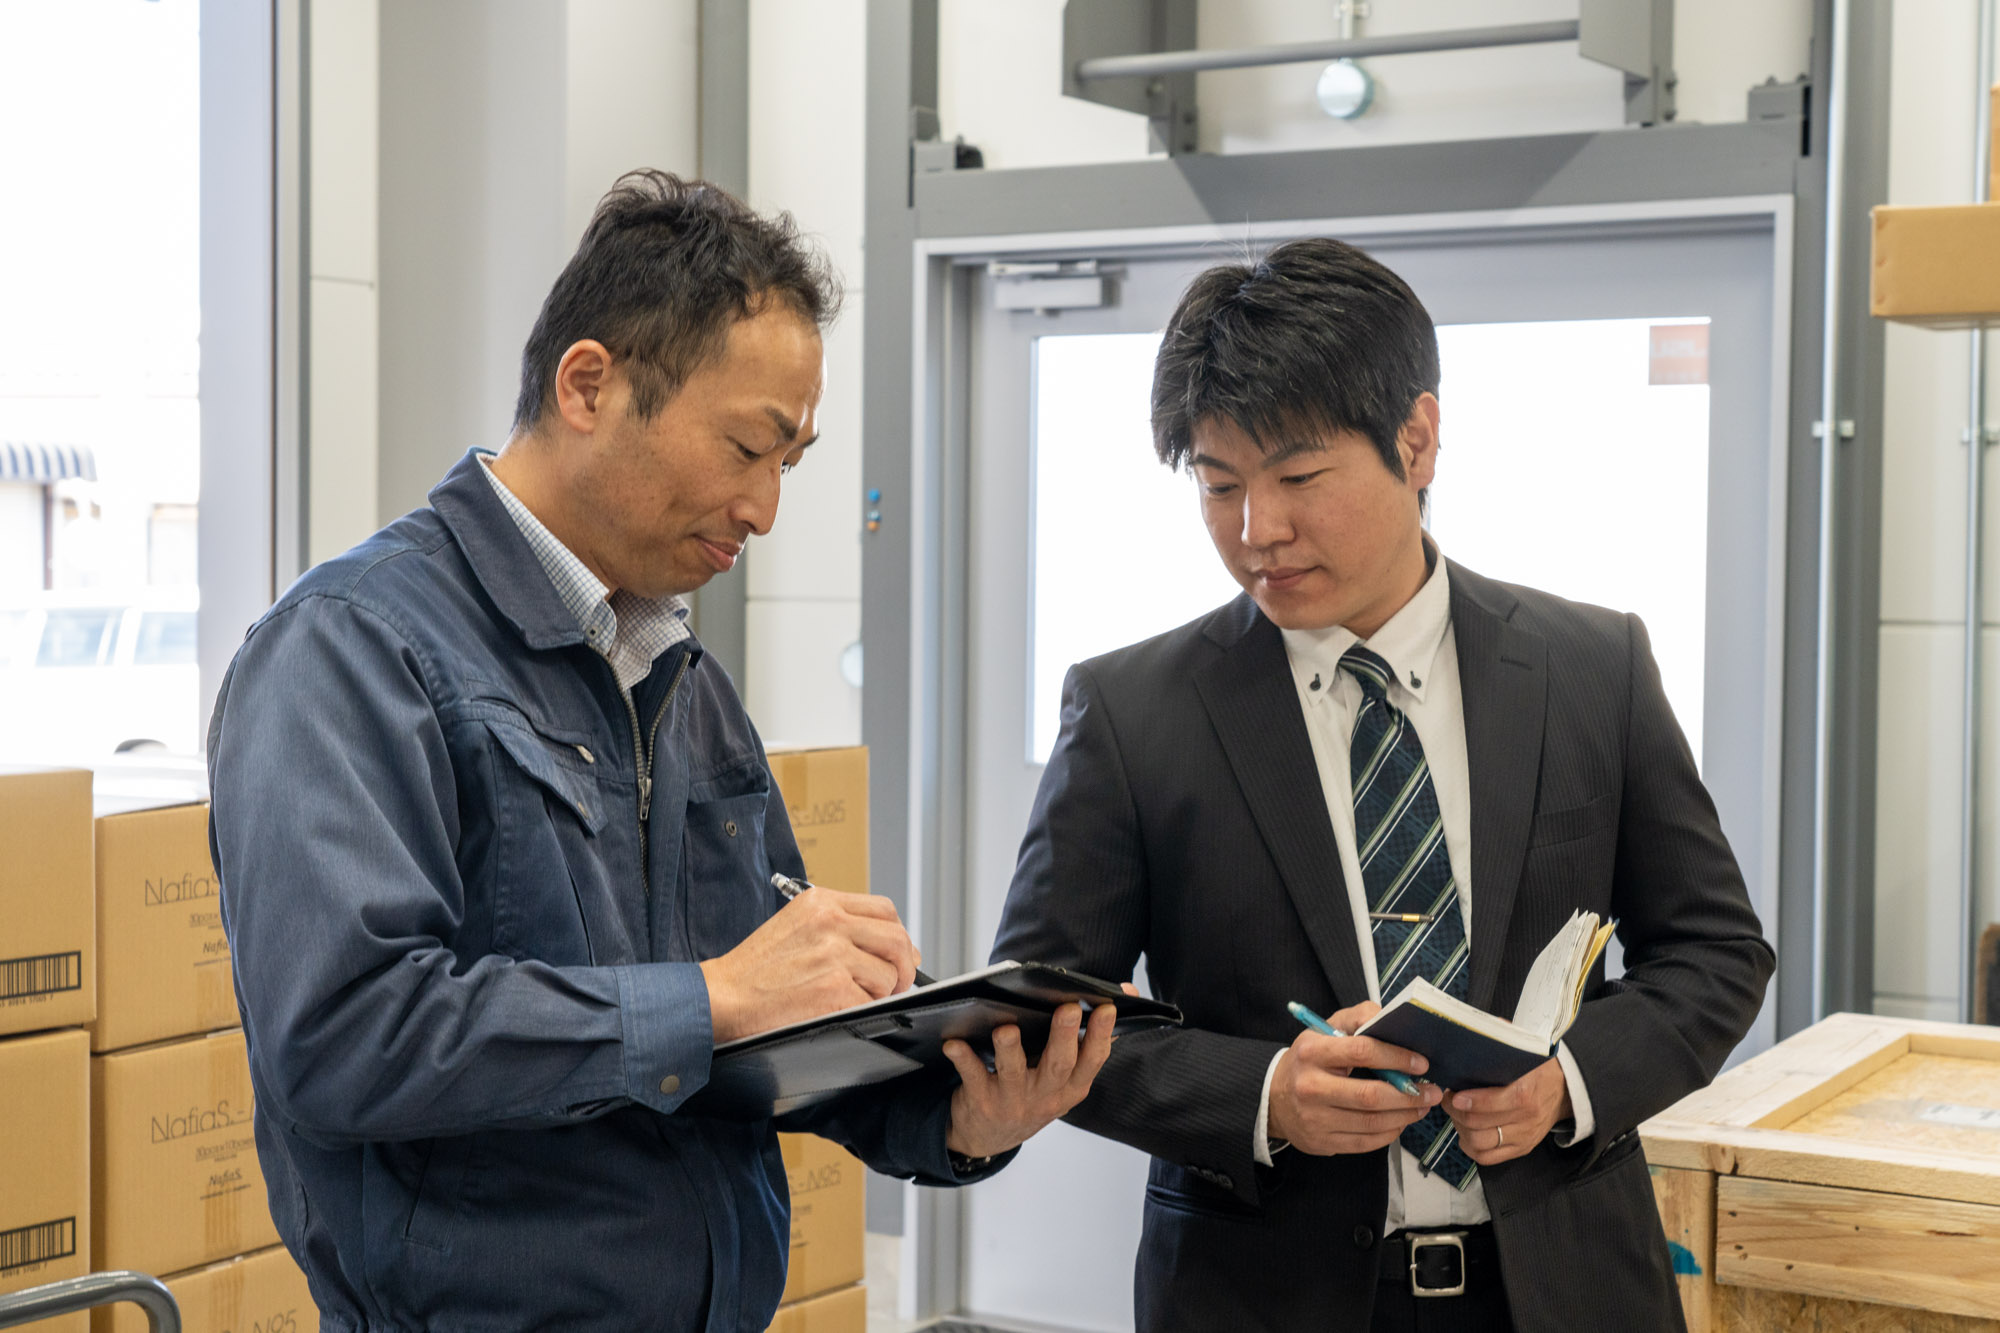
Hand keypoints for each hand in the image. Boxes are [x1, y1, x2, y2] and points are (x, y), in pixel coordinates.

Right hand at [699, 889, 920, 1042]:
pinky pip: (870, 1001)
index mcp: (821, 902)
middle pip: (897, 939)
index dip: (899, 935)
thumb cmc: (755, 969)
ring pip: (888, 974)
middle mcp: (830, 922)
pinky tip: (836, 1008)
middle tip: (896, 983)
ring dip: (878, 993)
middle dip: (904, 967)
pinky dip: (861, 1010)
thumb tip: (895, 947)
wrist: (722, 996)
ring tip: (851, 997)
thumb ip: (840, 927)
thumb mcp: (795, 926)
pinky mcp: (833, 988)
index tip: (899, 954)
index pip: (885, 910)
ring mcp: (833, 954)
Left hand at [942, 1001, 1116, 1158]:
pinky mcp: (982, 1101)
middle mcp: (1046, 1095)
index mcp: (1072, 1086)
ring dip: (1010, 1049)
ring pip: (1014, 1072)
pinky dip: (963, 1059)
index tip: (1107, 1008)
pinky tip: (954, 1043)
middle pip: (1058, 1065)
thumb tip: (1125, 992)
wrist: (991, 1137)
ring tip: (1007, 1029)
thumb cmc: (1033, 1092)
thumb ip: (1089, 1037)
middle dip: (1064, 1036)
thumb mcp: (1067, 1076)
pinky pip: (973, 1076)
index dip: (1102, 1034)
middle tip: (1068, 1009)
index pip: (1092, 1059)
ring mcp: (1014, 1100)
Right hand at [1268, 1001, 1440, 1154]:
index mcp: (1312, 1052)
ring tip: (1421, 1106)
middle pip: (1370, 1095)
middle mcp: (1310, 1087)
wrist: (1275, 1097)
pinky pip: (1365, 1142)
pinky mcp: (1321, 1142)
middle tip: (1431, 1091)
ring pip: (1372, 1123)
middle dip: (1408, 1095)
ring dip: (1404, 1115)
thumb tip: (1389, 1017)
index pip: (1362, 1051)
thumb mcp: (1325, 1028)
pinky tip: (1399, 1121)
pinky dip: (1389, 1133)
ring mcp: (1314, 1118)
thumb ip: (1358, 1017)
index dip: (1397, 1057)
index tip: (1421, 1063)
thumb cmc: (1310, 1059)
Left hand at [1444, 1057, 1571, 1164]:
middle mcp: (1526, 1119)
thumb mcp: (1523, 1055)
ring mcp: (1524, 1137)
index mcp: (1525, 1093)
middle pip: (1479, 1125)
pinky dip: (1471, 1147)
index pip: (1492, 1103)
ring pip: (1480, 1143)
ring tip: (1456, 1115)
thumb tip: (1471, 1039)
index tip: (1453, 1094)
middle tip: (1448, 1100)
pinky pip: (1488, 1158)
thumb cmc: (1538, 1070)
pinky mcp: (1521, 1149)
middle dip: (1456, 1113)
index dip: (1467, 1101)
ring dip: (1460, 1129)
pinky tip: (1465, 1132)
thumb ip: (1499, 1050)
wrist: (1565, 1090)